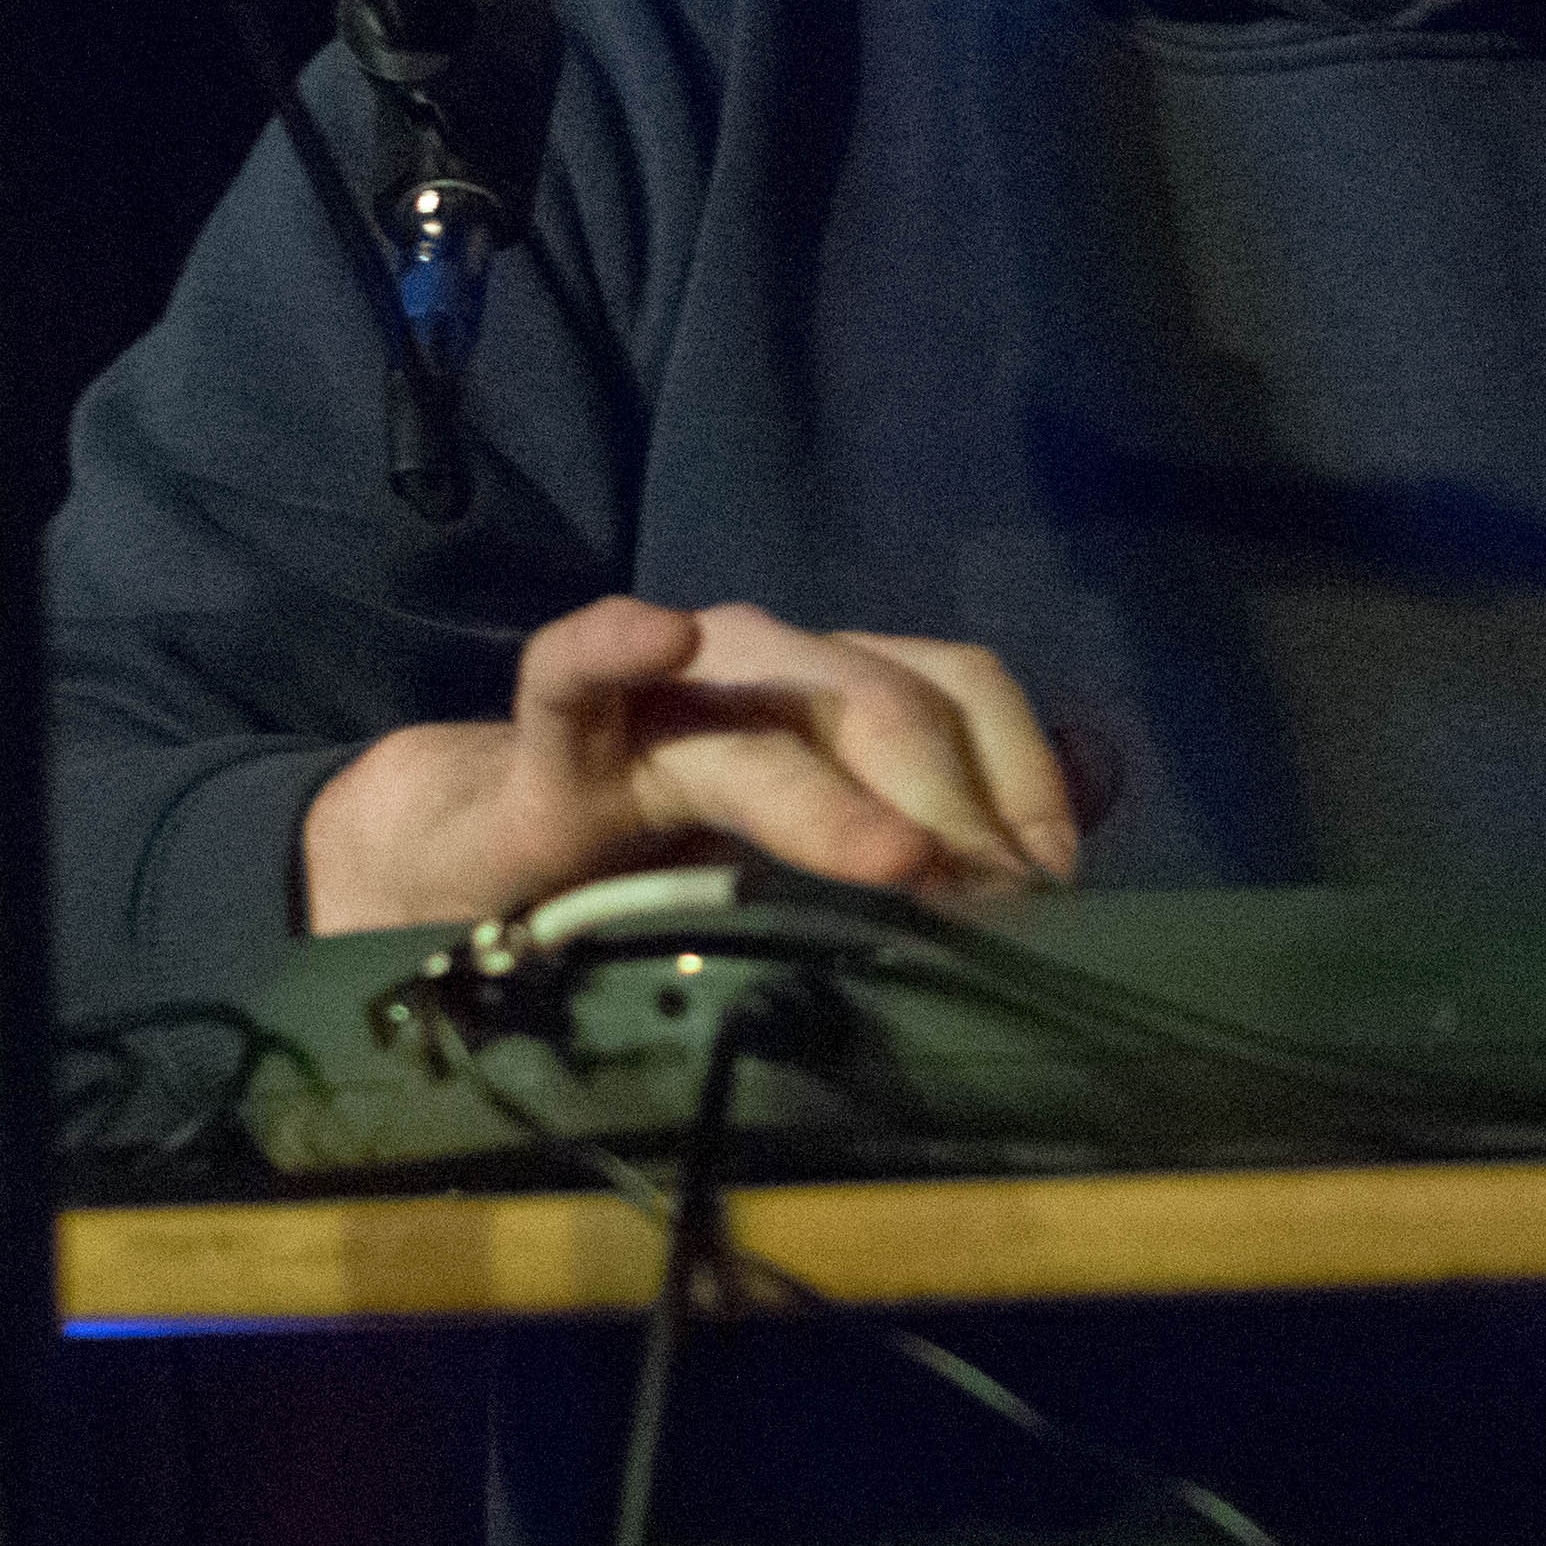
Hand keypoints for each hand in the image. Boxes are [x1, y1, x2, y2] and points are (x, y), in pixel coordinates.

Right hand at [296, 596, 1082, 934]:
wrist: (488, 861)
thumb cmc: (672, 862)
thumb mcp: (817, 866)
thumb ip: (913, 863)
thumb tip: (1041, 907)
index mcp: (839, 689)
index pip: (966, 690)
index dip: (1025, 774)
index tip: (1057, 882)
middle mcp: (764, 666)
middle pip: (890, 704)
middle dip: (957, 808)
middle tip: (996, 913)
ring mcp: (661, 695)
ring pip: (771, 715)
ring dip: (843, 791)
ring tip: (902, 861)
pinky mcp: (554, 745)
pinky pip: (576, 671)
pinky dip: (616, 643)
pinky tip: (662, 632)